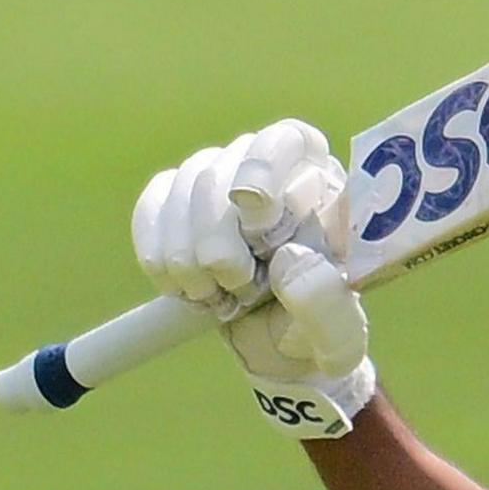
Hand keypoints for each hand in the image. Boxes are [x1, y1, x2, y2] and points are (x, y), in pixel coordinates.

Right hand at [131, 120, 373, 438]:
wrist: (279, 349)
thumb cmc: (315, 332)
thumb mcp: (336, 336)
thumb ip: (324, 304)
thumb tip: (288, 260)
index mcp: (320, 187)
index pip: (288, 140)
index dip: (262, 168)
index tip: (256, 221)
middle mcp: (269, 170)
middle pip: (223, 168)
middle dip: (218, 240)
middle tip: (237, 289)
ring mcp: (219, 182)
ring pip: (183, 187)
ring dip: (188, 254)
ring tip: (213, 297)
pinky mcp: (179, 204)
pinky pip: (153, 206)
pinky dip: (157, 251)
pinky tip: (178, 286)